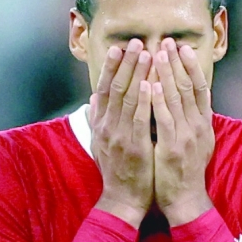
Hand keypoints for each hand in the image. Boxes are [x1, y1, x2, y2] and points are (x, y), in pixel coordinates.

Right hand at [90, 39, 153, 227]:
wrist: (122, 199)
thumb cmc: (116, 171)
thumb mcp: (101, 144)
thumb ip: (97, 121)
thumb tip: (92, 100)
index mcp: (101, 125)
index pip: (104, 89)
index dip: (111, 67)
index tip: (119, 48)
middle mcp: (108, 127)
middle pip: (116, 88)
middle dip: (126, 63)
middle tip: (136, 42)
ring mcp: (120, 137)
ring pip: (128, 99)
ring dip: (137, 74)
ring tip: (147, 53)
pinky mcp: (135, 147)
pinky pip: (139, 119)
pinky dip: (144, 100)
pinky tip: (149, 83)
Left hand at [151, 38, 214, 226]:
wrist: (184, 200)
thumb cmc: (184, 171)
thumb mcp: (193, 142)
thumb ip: (188, 121)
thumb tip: (186, 102)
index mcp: (202, 124)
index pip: (199, 88)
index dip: (191, 66)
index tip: (182, 48)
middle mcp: (197, 126)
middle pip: (187, 87)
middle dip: (176, 63)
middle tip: (167, 41)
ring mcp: (185, 136)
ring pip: (175, 98)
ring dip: (165, 73)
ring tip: (156, 53)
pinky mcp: (171, 147)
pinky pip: (163, 119)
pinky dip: (156, 99)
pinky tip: (148, 84)